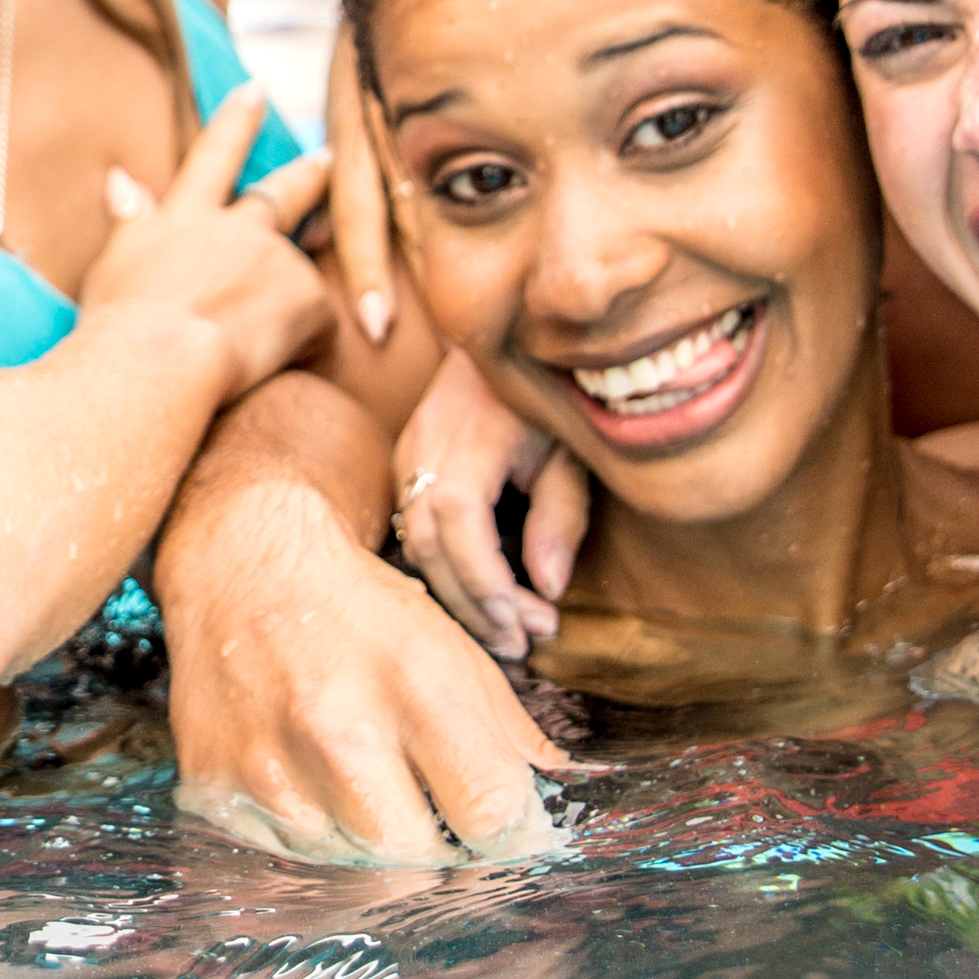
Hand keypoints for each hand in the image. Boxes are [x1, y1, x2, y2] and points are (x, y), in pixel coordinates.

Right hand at [76, 89, 336, 403]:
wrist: (156, 364)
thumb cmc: (119, 325)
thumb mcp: (112, 262)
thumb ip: (129, 219)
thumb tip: (120, 179)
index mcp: (186, 217)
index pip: (214, 156)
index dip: (236, 122)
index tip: (254, 90)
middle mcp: (236, 227)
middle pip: (281, 193)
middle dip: (307, 173)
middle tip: (328, 157)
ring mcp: (275, 258)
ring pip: (296, 273)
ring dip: (289, 298)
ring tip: (259, 341)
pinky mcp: (307, 297)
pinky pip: (318, 322)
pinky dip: (304, 340)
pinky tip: (273, 362)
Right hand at [159, 462, 566, 865]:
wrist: (240, 565)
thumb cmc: (359, 608)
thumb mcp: (452, 648)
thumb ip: (510, 732)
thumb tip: (550, 802)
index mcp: (416, 686)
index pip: (493, 815)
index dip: (510, 829)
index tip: (504, 821)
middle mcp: (339, 732)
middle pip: (421, 856)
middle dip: (440, 841)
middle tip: (433, 807)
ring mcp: (269, 767)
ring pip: (353, 862)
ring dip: (372, 838)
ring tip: (364, 779)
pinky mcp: (214, 788)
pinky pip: (288, 855)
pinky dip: (313, 833)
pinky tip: (311, 779)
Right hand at [390, 350, 585, 659]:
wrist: (506, 333)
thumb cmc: (552, 389)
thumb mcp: (573, 448)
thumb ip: (562, 516)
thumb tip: (550, 588)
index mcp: (470, 435)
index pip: (458, 521)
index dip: (485, 580)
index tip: (527, 624)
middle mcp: (425, 445)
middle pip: (427, 544)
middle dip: (472, 604)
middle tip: (523, 645)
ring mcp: (407, 453)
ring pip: (413, 543)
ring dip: (458, 593)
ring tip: (508, 630)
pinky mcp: (405, 463)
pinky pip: (412, 528)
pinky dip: (444, 568)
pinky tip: (481, 594)